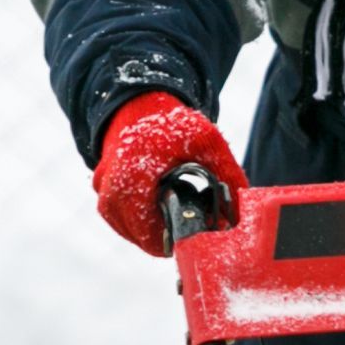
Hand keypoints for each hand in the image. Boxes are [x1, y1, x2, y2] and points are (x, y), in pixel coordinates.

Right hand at [95, 92, 245, 255]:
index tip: (197, 229)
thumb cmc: (170, 122)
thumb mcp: (206, 140)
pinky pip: (124, 224)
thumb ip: (227, 173)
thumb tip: (242, 212)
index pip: (151, 234)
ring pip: (133, 234)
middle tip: (190, 219)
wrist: (138, 105)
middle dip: (169, 234)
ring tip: (173, 209)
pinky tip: (158, 206)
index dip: (178, 239)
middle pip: (144, 238)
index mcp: (134, 176)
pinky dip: (142, 221)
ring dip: (155, 230)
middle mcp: (111, 189)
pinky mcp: (102, 196)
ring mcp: (103, 194)